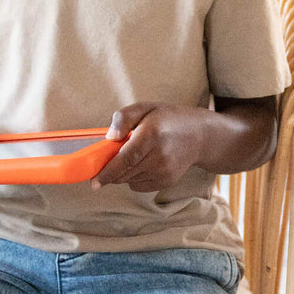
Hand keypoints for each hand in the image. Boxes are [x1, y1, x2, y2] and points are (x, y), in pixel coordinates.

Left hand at [93, 103, 209, 192]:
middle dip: (111, 171)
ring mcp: (164, 171)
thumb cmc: (168, 119)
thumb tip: (110, 137)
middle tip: (108, 160)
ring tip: (135, 155)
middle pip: (125, 172)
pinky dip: (134, 177)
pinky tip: (144, 163)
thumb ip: (124, 117)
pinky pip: (138, 185)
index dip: (108, 172)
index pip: (126, 158)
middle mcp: (160, 156)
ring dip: (123, 172)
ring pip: (129, 180)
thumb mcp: (146, 107)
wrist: (199, 136)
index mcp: (152, 134)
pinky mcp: (166, 181)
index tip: (94, 181)